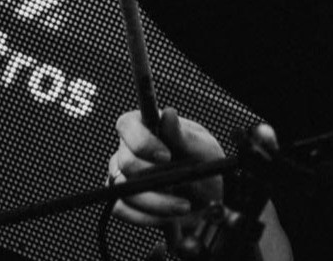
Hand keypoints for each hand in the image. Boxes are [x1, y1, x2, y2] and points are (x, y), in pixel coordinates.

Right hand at [106, 108, 223, 249]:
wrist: (210, 196)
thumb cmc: (205, 163)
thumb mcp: (202, 148)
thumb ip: (183, 135)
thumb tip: (168, 114)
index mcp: (147, 127)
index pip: (127, 124)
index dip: (142, 141)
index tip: (166, 156)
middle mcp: (129, 150)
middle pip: (125, 162)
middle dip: (154, 178)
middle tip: (179, 184)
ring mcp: (122, 175)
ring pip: (124, 189)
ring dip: (157, 202)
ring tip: (184, 206)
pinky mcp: (122, 200)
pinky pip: (122, 209)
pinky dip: (148, 216)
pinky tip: (170, 216)